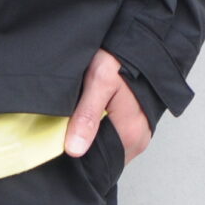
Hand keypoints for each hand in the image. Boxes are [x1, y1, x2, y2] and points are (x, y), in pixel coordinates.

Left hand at [64, 48, 152, 164]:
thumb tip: (74, 149)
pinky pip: (115, 141)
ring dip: (91, 141)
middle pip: (103, 157)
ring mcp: (139, 136)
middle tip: (67, 130)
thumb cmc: (122, 57)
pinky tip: (92, 119)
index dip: (78, 156)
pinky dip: (100, 134)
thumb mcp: (99, 80)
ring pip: (108, 150)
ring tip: (80, 122)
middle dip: (84, 149)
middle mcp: (138, 140)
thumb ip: (87, 115)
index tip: (61, 144)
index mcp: (130, 134)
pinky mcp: (137, 128)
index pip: (98, 162)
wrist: (142, 41)